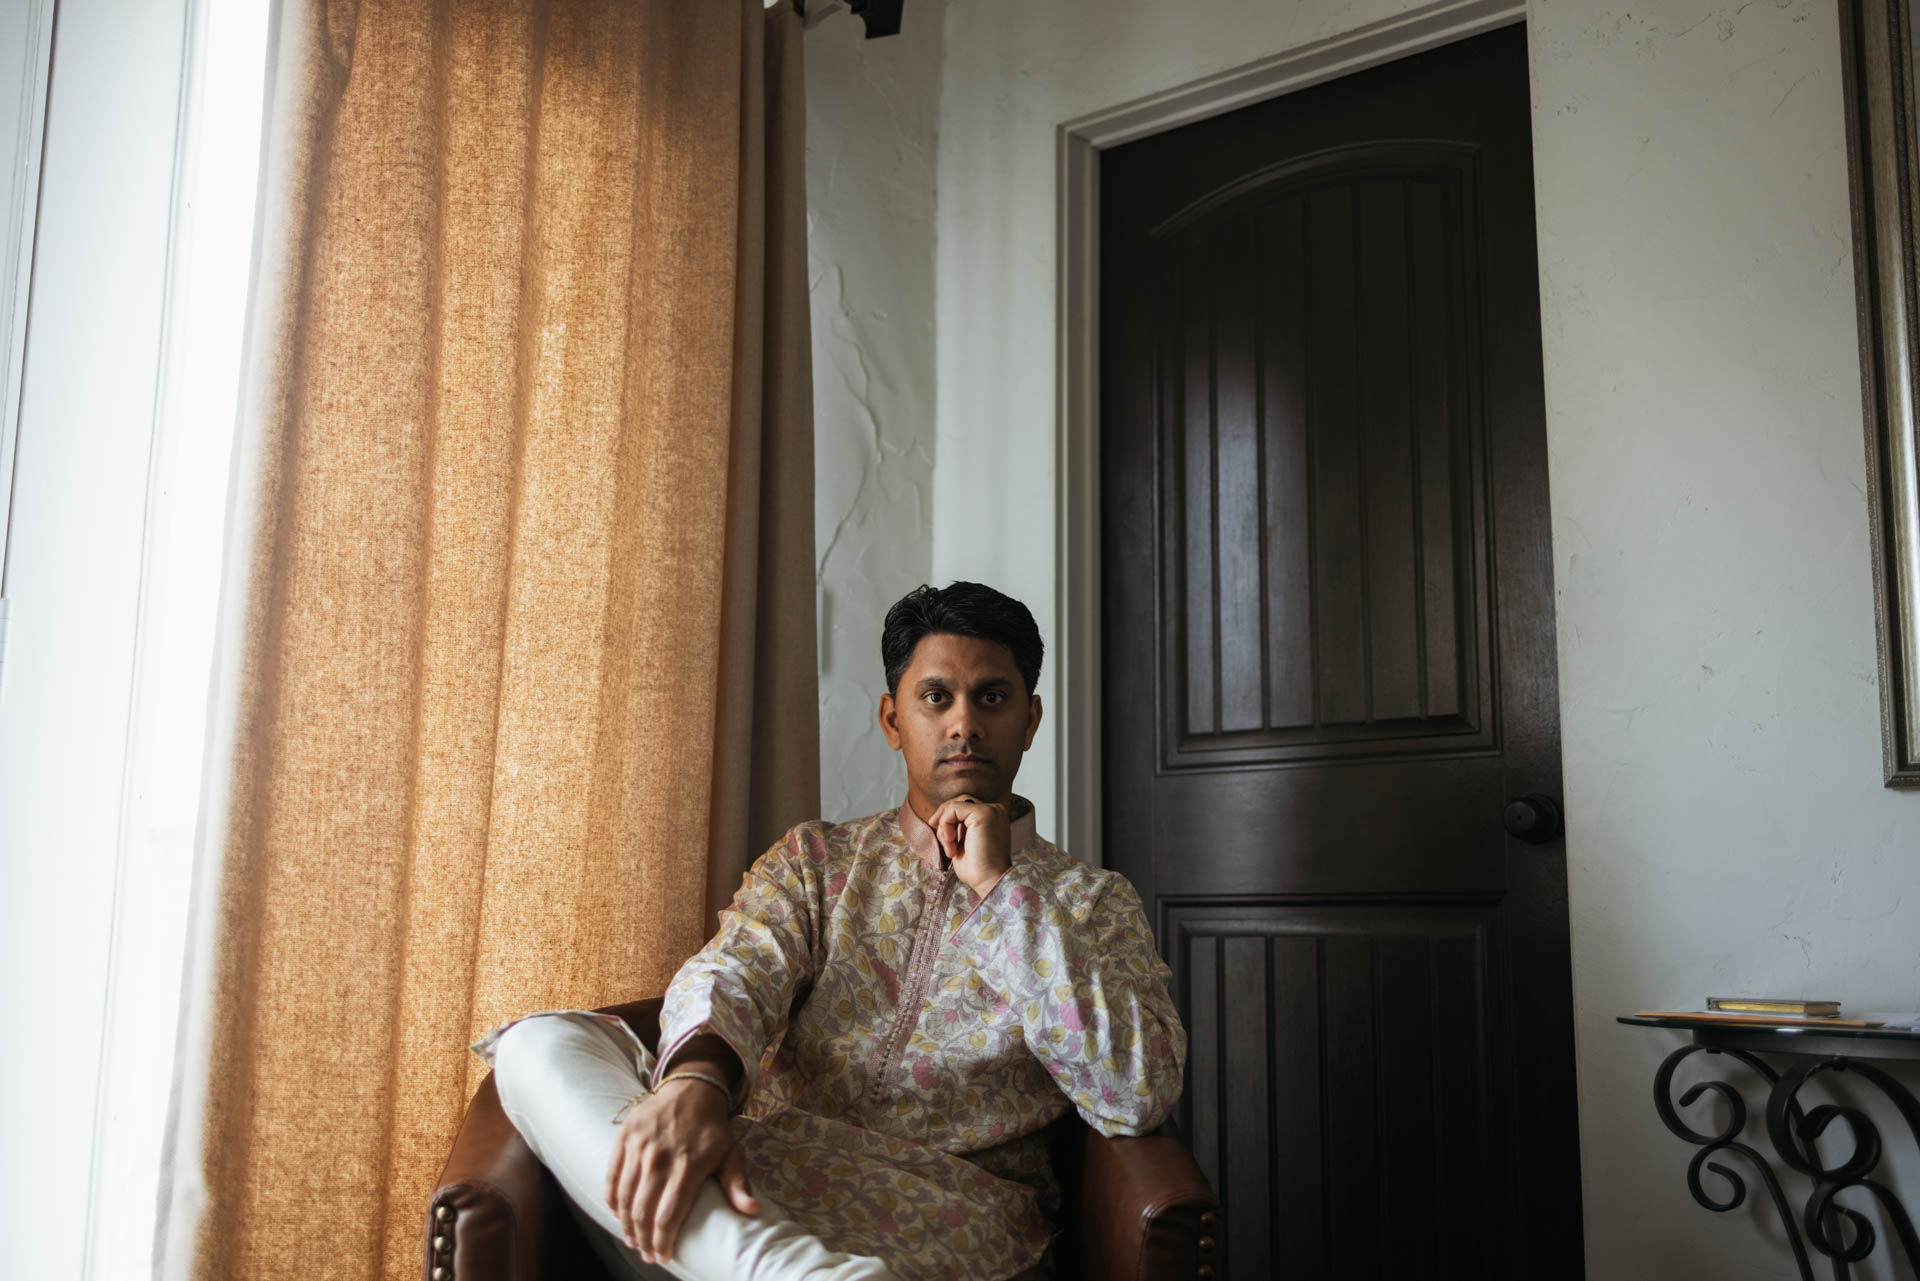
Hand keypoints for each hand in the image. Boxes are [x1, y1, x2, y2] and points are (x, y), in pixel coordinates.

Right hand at [605, 1067, 757, 1263]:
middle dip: (643, 1240)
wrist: (691, 1089)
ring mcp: (640, 1146)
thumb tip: (753, 1210)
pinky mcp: (624, 1137)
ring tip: (631, 1240)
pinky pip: (612, 1177)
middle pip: (643, 1211)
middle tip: (646, 1254)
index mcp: (689, 1165)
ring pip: (625, 1197)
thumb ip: (737, 1184)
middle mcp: (661, 1157)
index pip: (669, 1215)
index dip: (663, 1241)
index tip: (663, 1257)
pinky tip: (618, 1214)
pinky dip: (612, 1200)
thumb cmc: (712, 1129)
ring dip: (625, 1225)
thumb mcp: (731, 1153)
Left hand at [929, 794, 1011, 895]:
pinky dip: (946, 826)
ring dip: (944, 826)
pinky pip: (953, 809)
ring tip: (950, 848)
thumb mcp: (964, 843)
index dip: (949, 818)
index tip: (943, 837)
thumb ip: (958, 828)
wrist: (989, 881)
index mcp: (993, 817)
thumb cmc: (977, 869)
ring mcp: (990, 810)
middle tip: (936, 831)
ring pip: (954, 805)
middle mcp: (995, 810)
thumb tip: (938, 818)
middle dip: (943, 817)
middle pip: (960, 801)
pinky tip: (952, 844)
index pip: (965, 806)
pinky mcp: (983, 813)